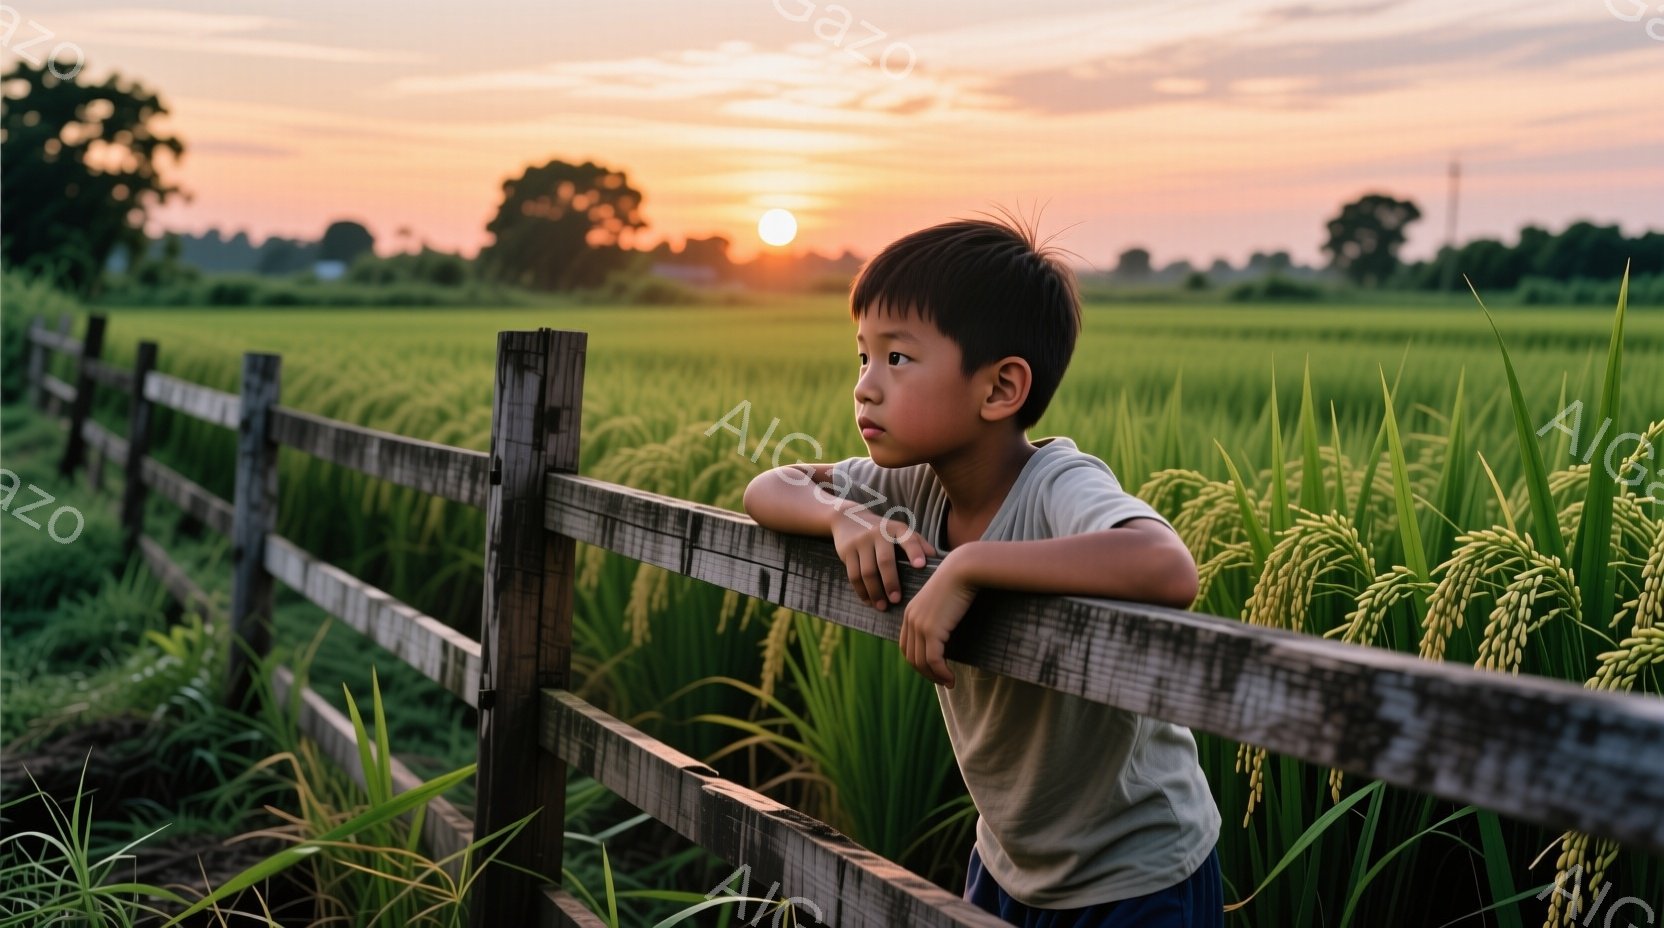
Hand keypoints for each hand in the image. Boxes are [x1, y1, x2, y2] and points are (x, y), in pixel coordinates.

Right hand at [828, 498, 936, 610]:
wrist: (848, 517)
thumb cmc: (882, 530)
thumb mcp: (899, 531)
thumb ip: (918, 542)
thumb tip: (935, 558)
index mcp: (896, 529)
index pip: (908, 539)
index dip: (914, 551)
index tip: (920, 566)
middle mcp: (878, 533)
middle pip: (885, 561)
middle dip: (891, 582)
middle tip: (897, 600)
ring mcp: (860, 542)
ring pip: (867, 572)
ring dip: (875, 592)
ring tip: (882, 606)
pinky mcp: (847, 551)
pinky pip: (853, 575)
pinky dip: (861, 591)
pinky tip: (868, 601)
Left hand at [900, 548, 979, 687]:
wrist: (964, 570)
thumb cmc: (959, 582)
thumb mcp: (942, 600)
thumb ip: (938, 615)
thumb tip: (945, 631)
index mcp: (910, 613)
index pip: (906, 646)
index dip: (917, 662)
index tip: (933, 670)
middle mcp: (910, 620)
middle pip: (911, 657)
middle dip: (925, 673)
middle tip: (942, 680)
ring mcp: (919, 625)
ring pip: (921, 662)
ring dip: (935, 677)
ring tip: (949, 682)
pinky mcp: (932, 630)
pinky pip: (933, 660)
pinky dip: (941, 673)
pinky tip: (952, 678)